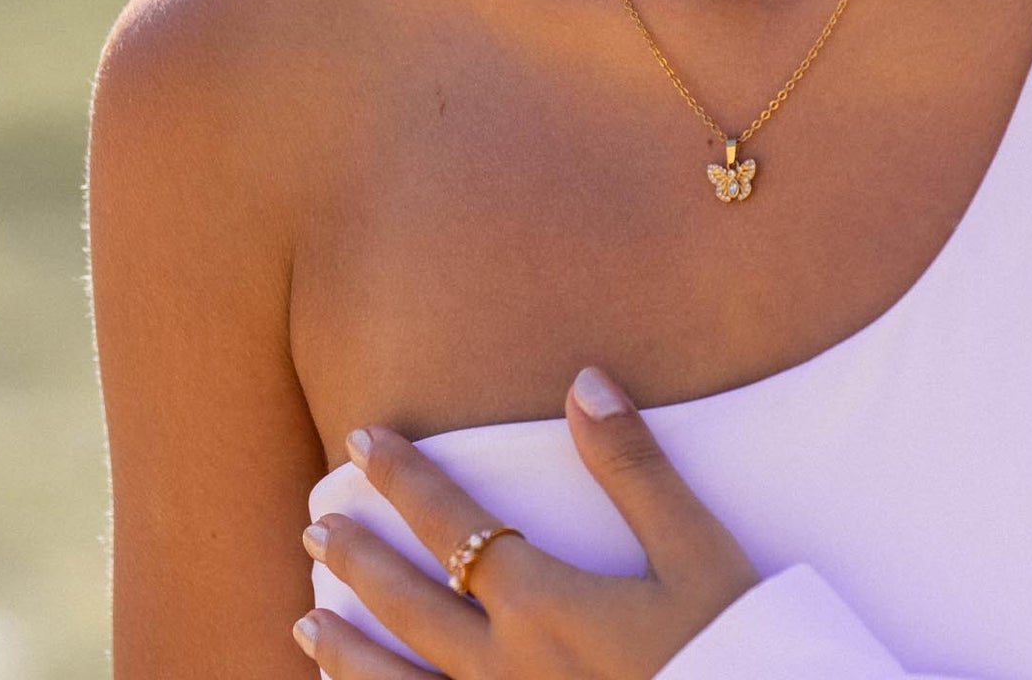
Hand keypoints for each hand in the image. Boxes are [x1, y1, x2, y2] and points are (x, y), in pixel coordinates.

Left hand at [293, 364, 760, 678]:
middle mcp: (505, 667)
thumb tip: (583, 380)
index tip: (363, 439)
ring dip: (346, 650)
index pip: (453, 524)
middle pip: (409, 605)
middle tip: (315, 525)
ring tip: (304, 620)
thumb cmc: (728, 648)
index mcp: (544, 604)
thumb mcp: (695, 553)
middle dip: (359, 558)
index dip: (405, 478)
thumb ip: (634, 466)